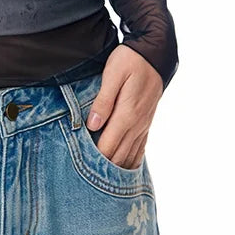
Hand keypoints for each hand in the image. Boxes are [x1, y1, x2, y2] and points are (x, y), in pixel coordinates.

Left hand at [85, 45, 163, 169]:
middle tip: (84, 177)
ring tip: (100, 179)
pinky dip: (131, 160)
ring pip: (130, 155)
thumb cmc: (130, 61)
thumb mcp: (113, 74)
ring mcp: (144, 125)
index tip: (78, 167)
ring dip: (116, 167)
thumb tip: (92, 125)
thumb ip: (103, 100)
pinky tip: (123, 168)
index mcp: (127, 115)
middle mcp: (137, 125)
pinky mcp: (146, 121)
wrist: (155, 54)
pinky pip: (140, 148)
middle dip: (103, 169)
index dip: (94, 160)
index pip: (108, 147)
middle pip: (119, 156)